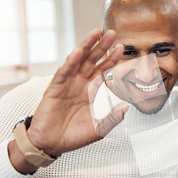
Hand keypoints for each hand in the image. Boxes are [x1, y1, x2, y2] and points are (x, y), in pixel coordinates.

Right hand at [22, 29, 126, 158]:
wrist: (51, 144)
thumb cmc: (73, 136)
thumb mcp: (98, 129)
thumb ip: (112, 118)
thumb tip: (126, 107)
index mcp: (91, 91)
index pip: (104, 71)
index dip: (112, 59)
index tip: (122, 48)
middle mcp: (80, 84)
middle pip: (93, 61)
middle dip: (103, 47)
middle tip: (112, 33)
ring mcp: (67, 84)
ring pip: (78, 61)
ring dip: (87, 46)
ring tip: (96, 34)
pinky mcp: (55, 88)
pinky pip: (64, 72)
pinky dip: (71, 62)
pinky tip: (78, 52)